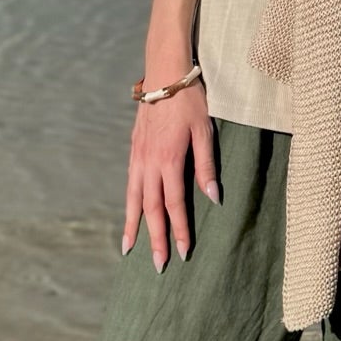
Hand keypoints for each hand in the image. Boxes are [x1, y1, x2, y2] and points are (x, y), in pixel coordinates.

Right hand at [124, 79, 220, 269]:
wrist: (164, 74)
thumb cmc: (190, 101)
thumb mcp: (205, 131)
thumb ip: (206, 166)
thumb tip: (213, 199)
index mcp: (169, 160)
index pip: (175, 204)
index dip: (179, 230)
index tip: (183, 253)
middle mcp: (149, 162)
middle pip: (150, 208)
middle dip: (155, 238)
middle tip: (158, 265)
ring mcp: (138, 156)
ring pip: (133, 199)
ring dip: (132, 226)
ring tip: (129, 249)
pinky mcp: (134, 150)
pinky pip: (129, 184)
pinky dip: (127, 204)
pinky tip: (129, 215)